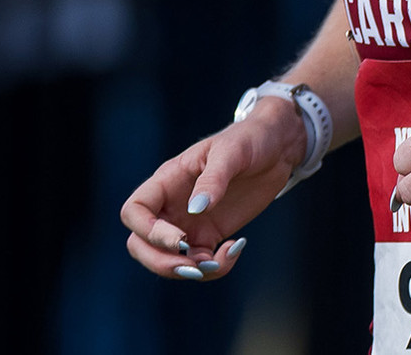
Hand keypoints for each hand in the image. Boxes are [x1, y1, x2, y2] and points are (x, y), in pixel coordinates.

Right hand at [120, 101, 306, 280]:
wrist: (275, 148)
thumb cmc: (248, 140)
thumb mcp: (232, 152)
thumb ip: (213, 179)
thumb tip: (196, 209)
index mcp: (167, 181)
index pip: (134, 211)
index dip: (148, 231)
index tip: (180, 239)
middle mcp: (171, 205)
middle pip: (140, 244)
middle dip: (161, 262)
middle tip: (192, 267)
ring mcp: (188, 223)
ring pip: (167, 260)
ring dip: (188, 270)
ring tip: (219, 261)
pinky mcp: (209, 235)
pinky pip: (199, 262)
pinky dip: (214, 266)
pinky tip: (236, 248)